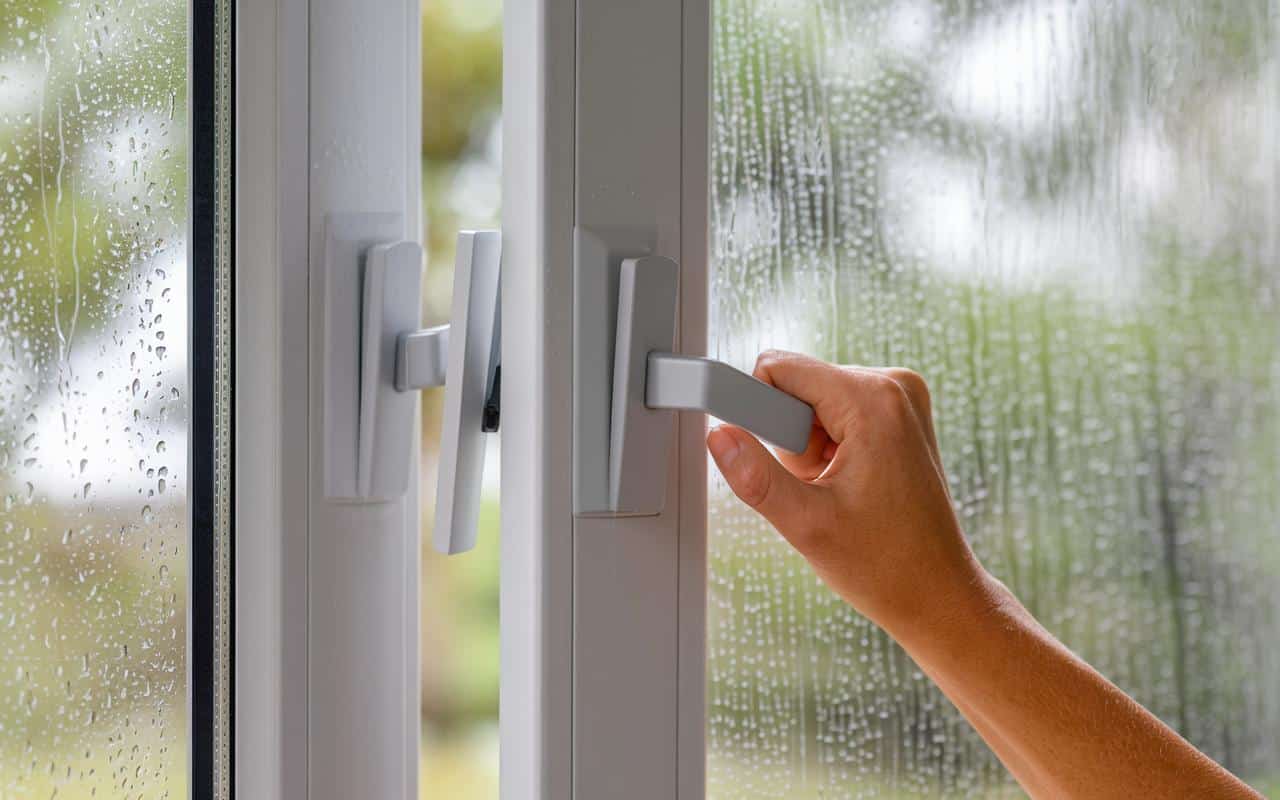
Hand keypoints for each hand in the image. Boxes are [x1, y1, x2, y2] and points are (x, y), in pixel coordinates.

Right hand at [706, 350, 987, 638]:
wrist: (937, 593)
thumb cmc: (885, 565)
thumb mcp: (805, 523)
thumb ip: (755, 476)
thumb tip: (718, 436)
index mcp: (874, 400)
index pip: (780, 367)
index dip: (761, 413)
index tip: (779, 462)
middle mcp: (894, 385)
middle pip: (798, 385)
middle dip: (792, 439)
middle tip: (819, 487)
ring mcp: (902, 397)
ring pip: (814, 401)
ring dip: (810, 447)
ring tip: (837, 490)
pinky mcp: (901, 414)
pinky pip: (837, 412)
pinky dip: (831, 447)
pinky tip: (850, 484)